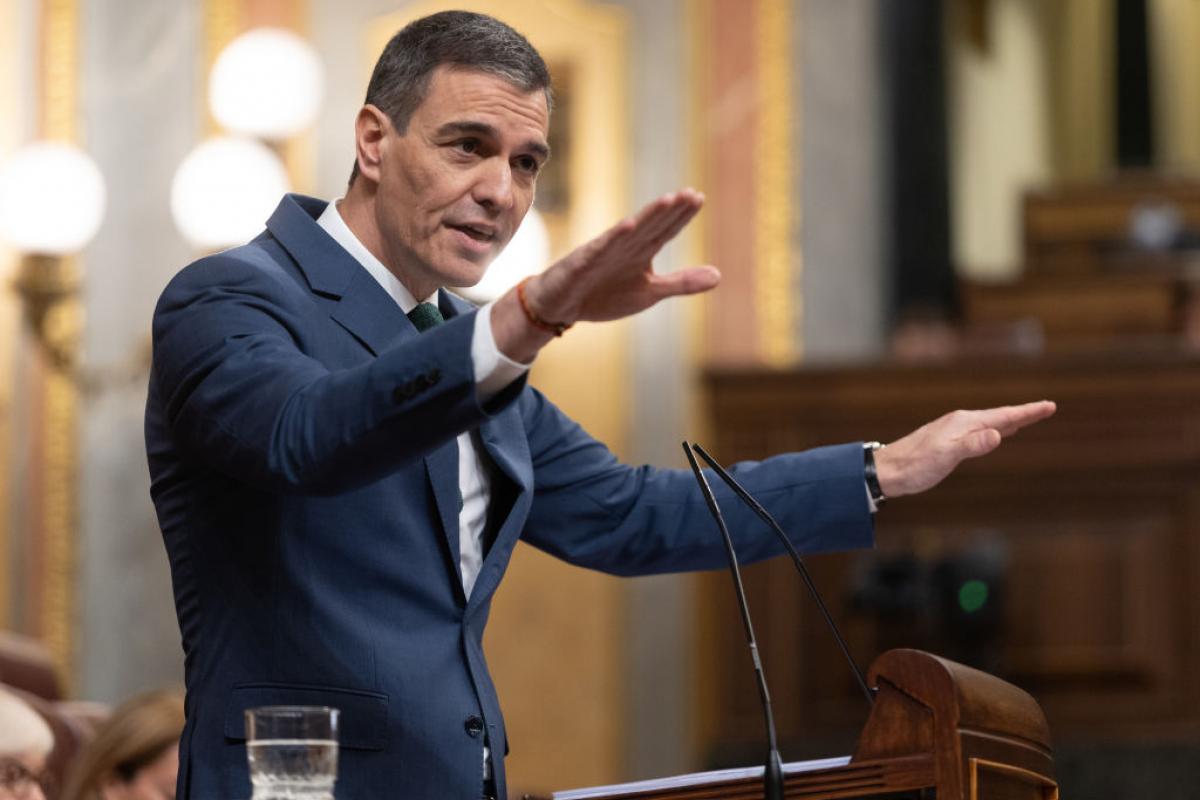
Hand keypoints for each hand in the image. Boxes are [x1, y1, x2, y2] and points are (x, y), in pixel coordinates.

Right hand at [491, 189, 718, 361]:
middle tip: (689, 193)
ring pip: (628, 233)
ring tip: (666, 201)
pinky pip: (598, 250)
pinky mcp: (582, 264)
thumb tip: (719, 275)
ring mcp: (602, 253)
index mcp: (641, 252)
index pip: (664, 231)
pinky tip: (627, 226)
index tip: (699, 198)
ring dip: (646, 217)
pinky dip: (612, 239)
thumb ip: (681, 283)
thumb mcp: (650, 292)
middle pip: (650, 226)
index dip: (681, 216)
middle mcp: (624, 247)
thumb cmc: (603, 295)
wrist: (560, 306)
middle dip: (669, 210)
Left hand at [874, 401, 1056, 497]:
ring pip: (990, 423)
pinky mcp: (949, 441)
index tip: (1049, 406)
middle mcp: (960, 422)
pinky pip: (979, 432)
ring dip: (1010, 421)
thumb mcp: (946, 457)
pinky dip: (995, 430)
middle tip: (1046, 409)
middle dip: (1024, 413)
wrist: (888, 470)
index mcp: (963, 423)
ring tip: (1027, 419)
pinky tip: (995, 433)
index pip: (1003, 416)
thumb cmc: (915, 465)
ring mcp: (954, 431)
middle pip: (999, 416)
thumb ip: (971, 445)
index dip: (1027, 413)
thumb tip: (997, 435)